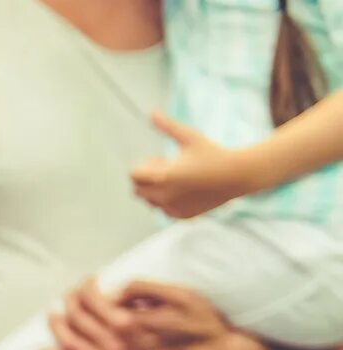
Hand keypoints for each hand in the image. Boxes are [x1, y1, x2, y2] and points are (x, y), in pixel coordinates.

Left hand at [47, 278, 269, 349]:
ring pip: (71, 346)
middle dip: (69, 303)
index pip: (92, 300)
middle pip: (77, 321)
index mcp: (128, 323)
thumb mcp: (180, 295)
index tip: (88, 281)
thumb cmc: (204, 329)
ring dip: (58, 328)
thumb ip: (142, 288)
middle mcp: (115, 348)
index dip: (86, 287)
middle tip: (68, 296)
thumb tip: (115, 291)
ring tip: (52, 315)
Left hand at [130, 113, 262, 218]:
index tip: (160, 160)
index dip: (144, 166)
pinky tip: (184, 190)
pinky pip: (164, 210)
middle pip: (137, 190)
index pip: (133, 175)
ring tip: (177, 178)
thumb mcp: (189, 137)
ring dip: (155, 191)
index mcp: (163, 176)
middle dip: (147, 179)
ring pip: (149, 202)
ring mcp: (173, 208)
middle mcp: (165, 196)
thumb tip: (151, 112)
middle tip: (168, 168)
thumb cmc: (213, 152)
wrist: (238, 175)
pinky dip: (168, 202)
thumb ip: (167, 126)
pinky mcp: (182, 215)